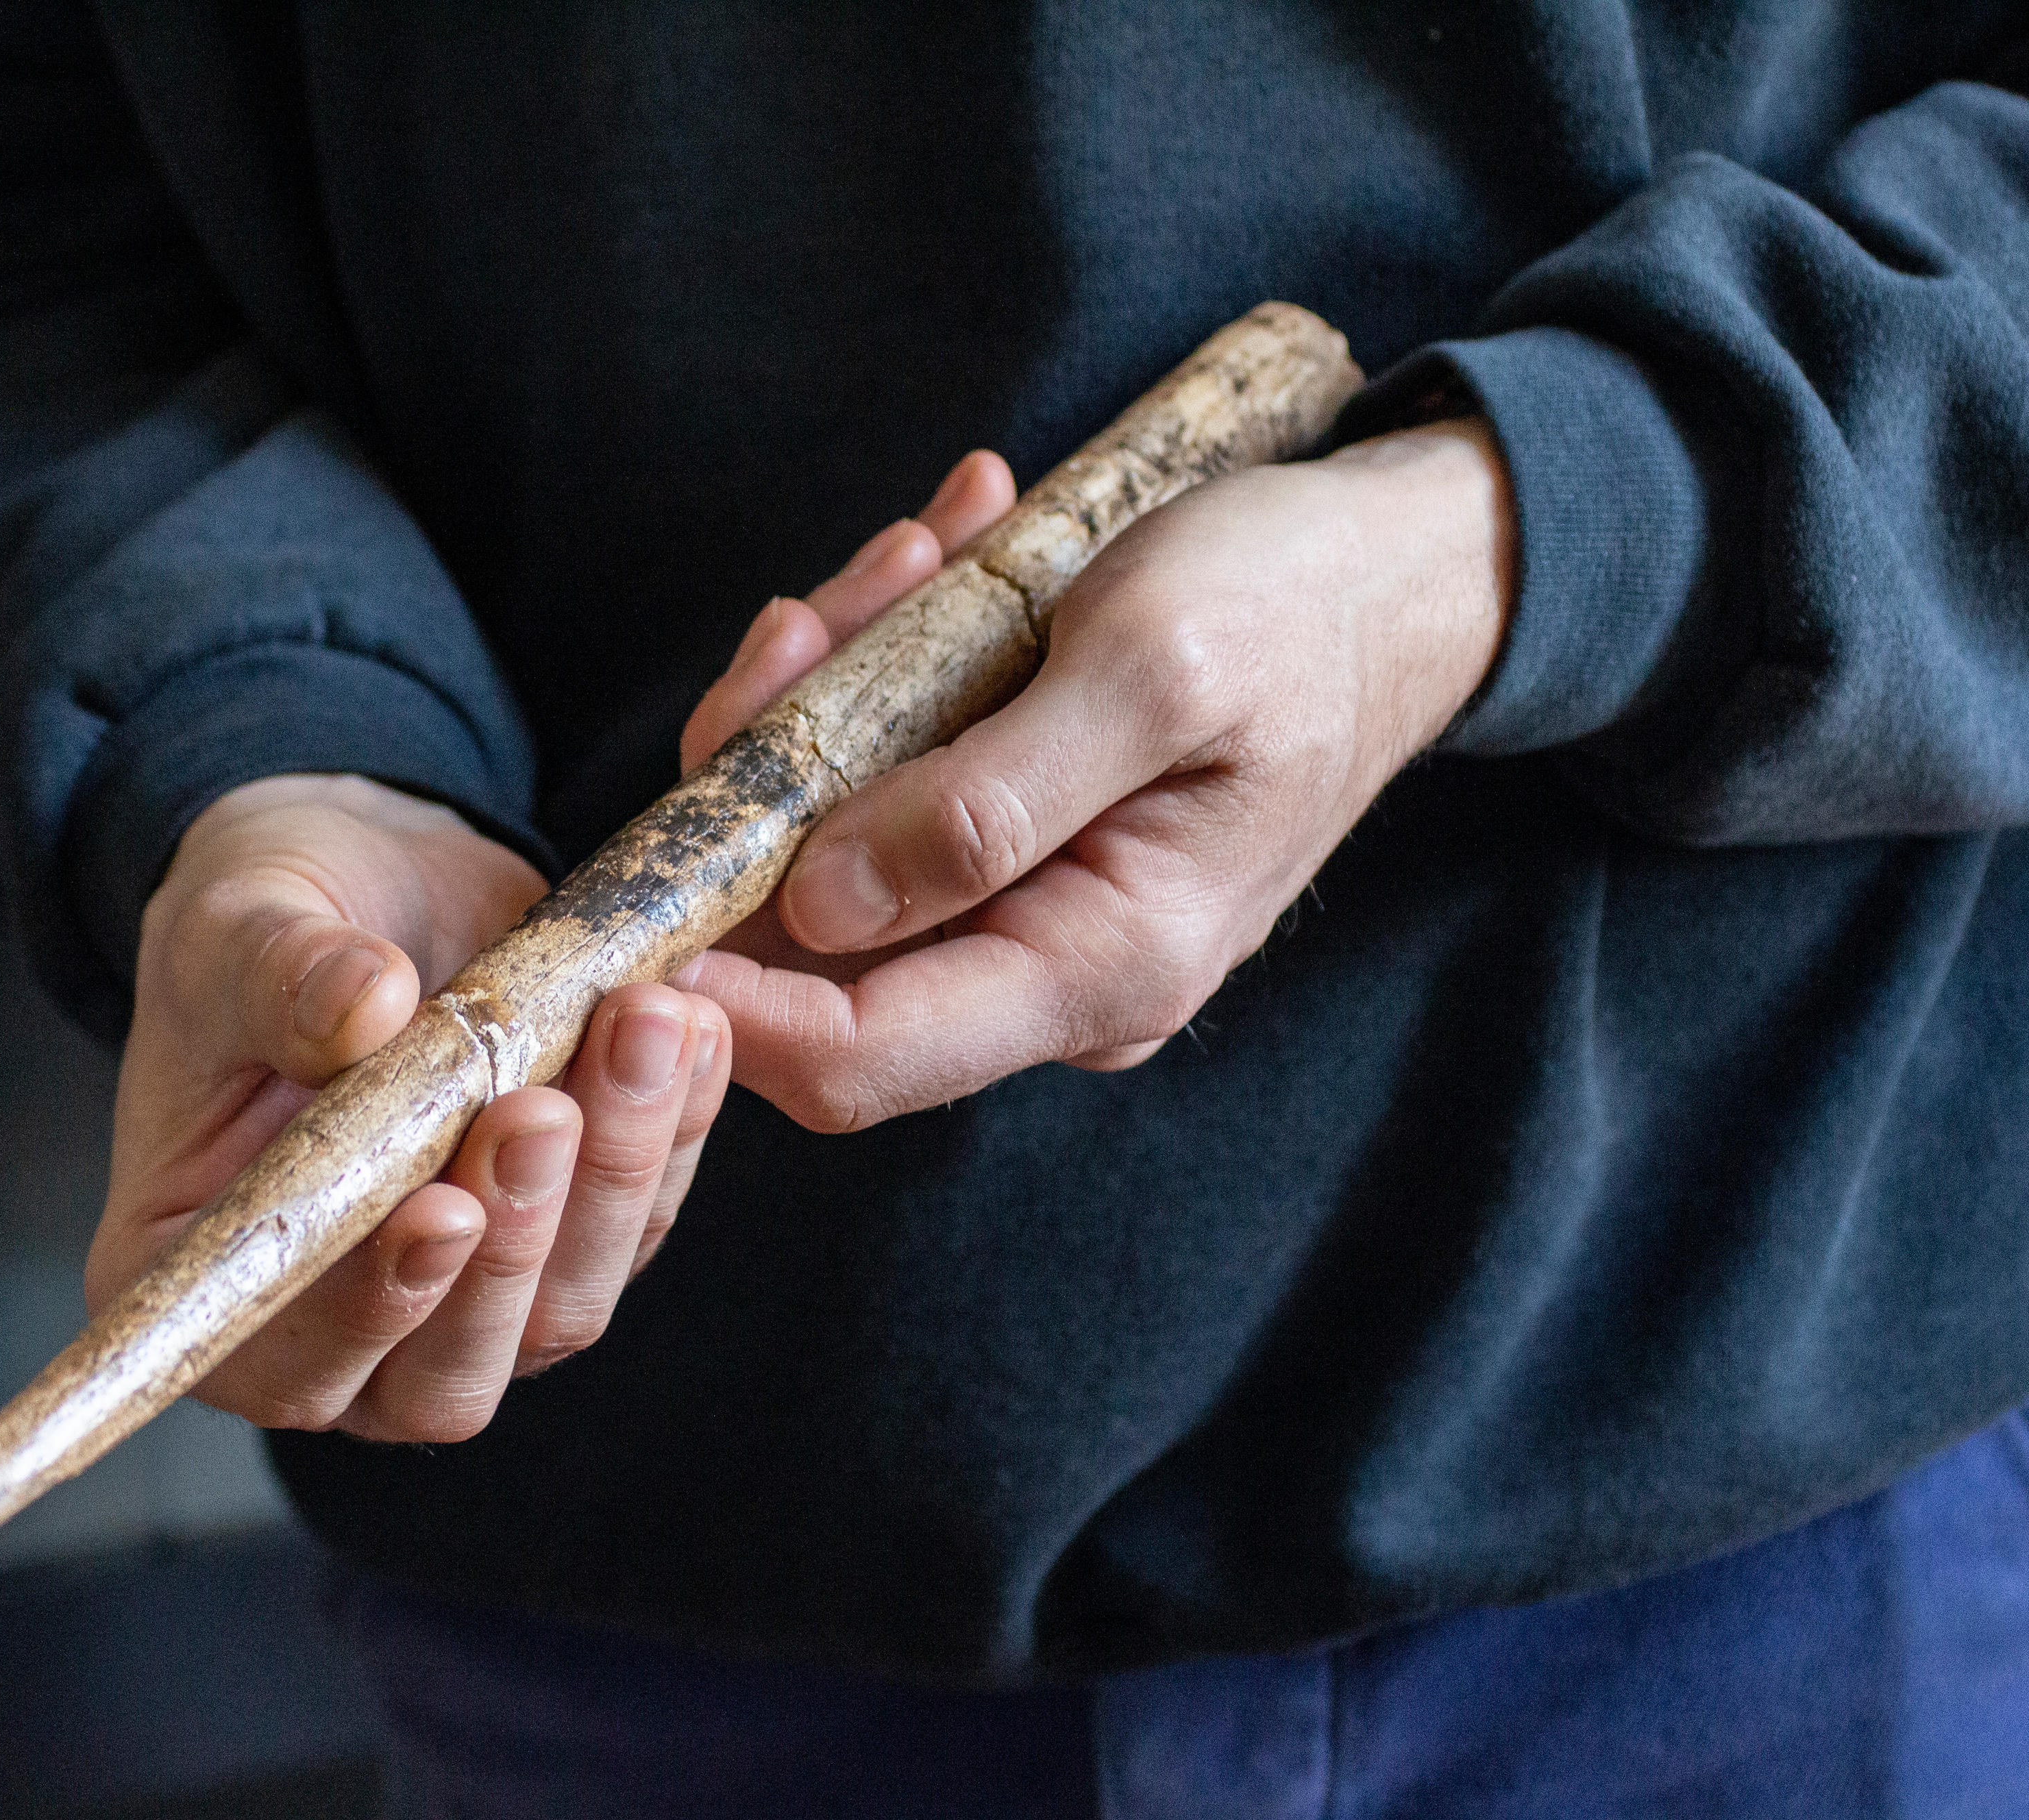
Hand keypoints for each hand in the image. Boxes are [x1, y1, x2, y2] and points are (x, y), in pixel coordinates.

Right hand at [89, 773, 731, 1440]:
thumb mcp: (240, 927)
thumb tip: (365, 1003)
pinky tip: (688, 1032)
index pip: (287, 1360)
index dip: (370, 1308)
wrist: (366, 882)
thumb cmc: (263, 924)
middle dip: (516, 1241)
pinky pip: (635, 1222)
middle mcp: (331, 1326)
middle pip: (446, 1373)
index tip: (442, 1210)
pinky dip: (672, 1131)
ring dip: (614, 1174)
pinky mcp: (563, 1238)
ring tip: (641, 1030)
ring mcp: (461, 1297)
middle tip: (548, 1108)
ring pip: (561, 1309)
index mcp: (208, 1275)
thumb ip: (285, 975)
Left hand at [675, 419, 1515, 1130]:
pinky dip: (880, 672)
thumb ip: (987, 804)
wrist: (1394, 575)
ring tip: (919, 552)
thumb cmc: (1294, 606)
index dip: (725, 1010)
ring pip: (835, 846)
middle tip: (813, 617)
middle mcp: (1049, 971)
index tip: (634, 913)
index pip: (858, 1058)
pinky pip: (885, 785)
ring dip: (833, 693)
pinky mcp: (1008, 844)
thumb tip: (821, 908)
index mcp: (1101, 966)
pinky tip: (940, 561)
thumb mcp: (1151, 668)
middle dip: (772, 776)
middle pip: (816, 942)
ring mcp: (1025, 910)